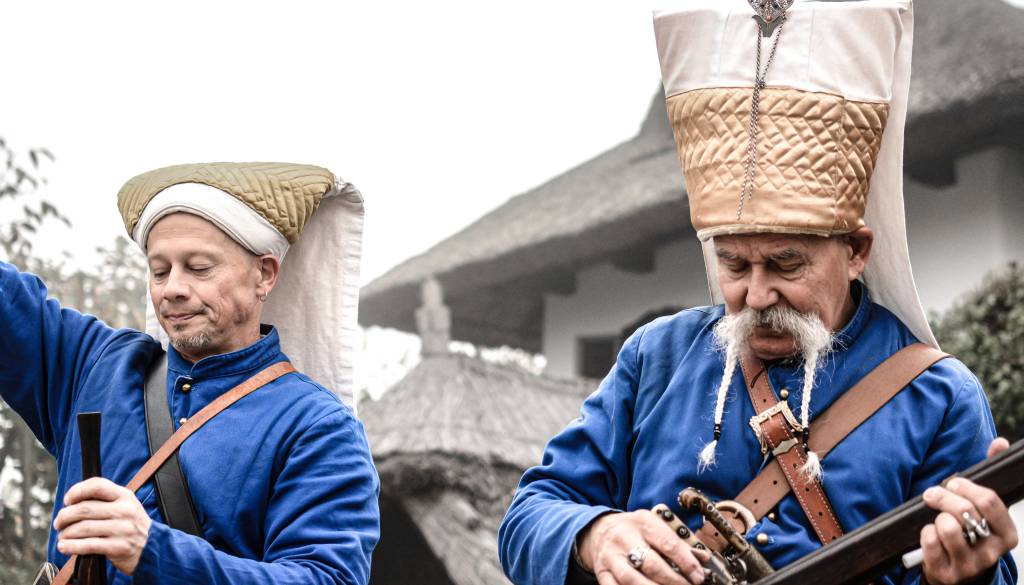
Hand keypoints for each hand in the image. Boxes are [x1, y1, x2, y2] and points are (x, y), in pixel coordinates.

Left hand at [53, 477, 151, 575]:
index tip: (67, 500)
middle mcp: (124, 510)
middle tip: (58, 523)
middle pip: (84, 509)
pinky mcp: (118, 547)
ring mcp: (122, 529)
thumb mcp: (125, 505)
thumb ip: (104, 500)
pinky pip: (87, 545)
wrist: (151, 547)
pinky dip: (71, 547)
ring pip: (83, 528)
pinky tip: (64, 546)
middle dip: (64, 516)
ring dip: (65, 533)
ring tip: (62, 536)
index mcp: (125, 496)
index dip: (76, 491)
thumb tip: (71, 502)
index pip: (97, 485)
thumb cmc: (131, 525)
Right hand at [578, 510, 710, 584]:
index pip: (668, 543)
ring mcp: (611, 556)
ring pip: (632, 579)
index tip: (698, 576)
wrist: (599, 529)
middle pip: (652, 564)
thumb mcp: (654, 526)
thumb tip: (703, 559)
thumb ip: (677, 542)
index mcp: (642, 522)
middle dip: (674, 580)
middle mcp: (624, 537)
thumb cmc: (634, 529)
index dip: (687, 563)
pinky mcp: (602, 572)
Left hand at [919, 438, 1017, 584]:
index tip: (953, 484)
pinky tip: (930, 536)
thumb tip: (999, 442)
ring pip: (947, 527)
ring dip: (936, 518)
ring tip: (936, 519)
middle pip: (965, 511)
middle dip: (943, 497)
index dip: (966, 487)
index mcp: (1006, 534)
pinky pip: (929, 541)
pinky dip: (925, 533)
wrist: (955, 571)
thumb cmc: (969, 532)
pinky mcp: (947, 573)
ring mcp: (970, 565)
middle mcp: (992, 552)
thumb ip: (989, 476)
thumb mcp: (982, 509)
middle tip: (933, 494)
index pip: (989, 501)